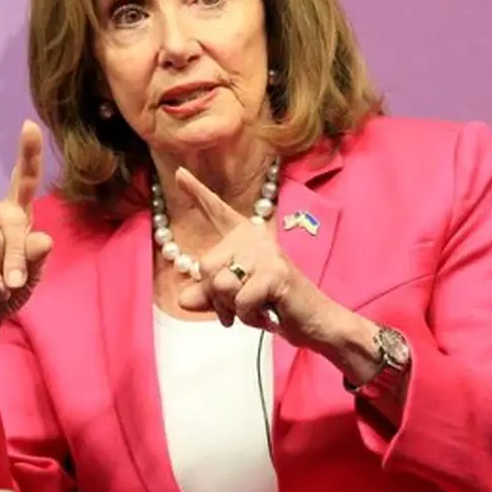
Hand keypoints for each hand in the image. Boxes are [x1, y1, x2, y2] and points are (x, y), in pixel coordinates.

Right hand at [0, 121, 53, 349]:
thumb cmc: (6, 293)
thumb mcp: (32, 275)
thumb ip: (37, 256)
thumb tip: (42, 239)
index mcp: (11, 214)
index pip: (22, 181)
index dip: (28, 153)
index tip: (29, 126)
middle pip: (15, 220)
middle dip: (20, 255)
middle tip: (17, 283)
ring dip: (2, 270)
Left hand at [174, 167, 348, 349]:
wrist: (312, 319)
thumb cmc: (272, 304)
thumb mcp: (233, 300)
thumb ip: (208, 296)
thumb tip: (183, 300)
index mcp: (244, 237)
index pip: (217, 211)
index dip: (197, 191)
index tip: (179, 172)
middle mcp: (254, 237)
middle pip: (205, 267)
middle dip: (217, 298)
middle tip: (241, 306)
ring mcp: (266, 252)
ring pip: (220, 285)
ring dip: (233, 309)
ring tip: (257, 308)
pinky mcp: (274, 272)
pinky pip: (240, 300)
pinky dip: (248, 316)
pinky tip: (267, 312)